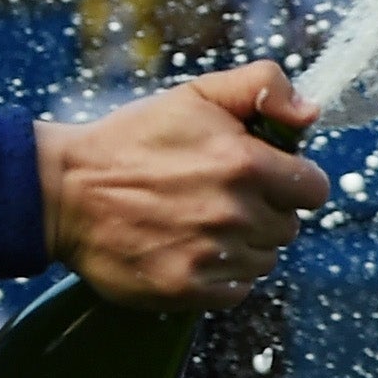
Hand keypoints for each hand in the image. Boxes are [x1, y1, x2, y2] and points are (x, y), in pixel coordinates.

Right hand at [38, 64, 326, 306]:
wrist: (63, 190)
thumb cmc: (133, 140)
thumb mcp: (197, 94)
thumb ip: (263, 87)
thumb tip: (310, 113)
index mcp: (244, 162)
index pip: (314, 189)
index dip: (294, 181)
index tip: (267, 178)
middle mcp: (233, 212)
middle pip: (288, 226)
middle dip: (265, 210)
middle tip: (221, 196)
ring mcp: (210, 255)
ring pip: (265, 259)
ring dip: (244, 244)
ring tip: (200, 222)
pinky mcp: (185, 289)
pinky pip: (236, 290)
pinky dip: (222, 275)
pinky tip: (191, 249)